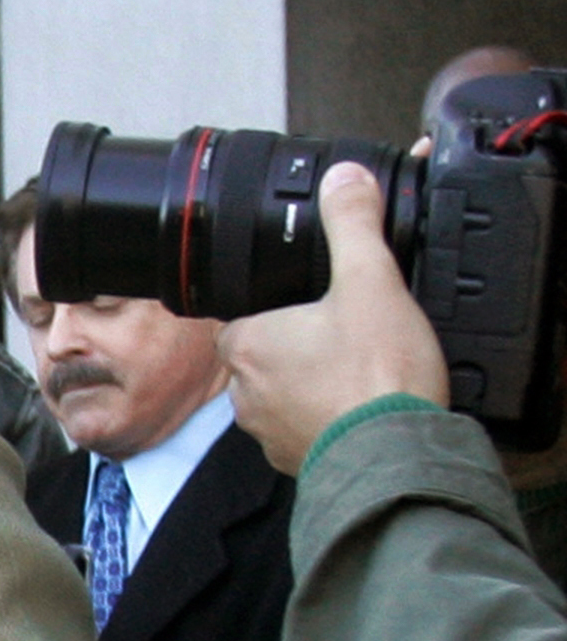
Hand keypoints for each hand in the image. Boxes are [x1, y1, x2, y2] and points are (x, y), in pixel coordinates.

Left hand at [221, 163, 446, 473]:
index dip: (278, 304)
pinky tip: (362, 405)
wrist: (396, 455)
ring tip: (359, 370)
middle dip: (300, 342)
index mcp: (246, 344)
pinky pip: (306, 427)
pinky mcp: (295, 460)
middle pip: (266, 351)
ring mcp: (267, 431)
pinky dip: (329, 415)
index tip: (312, 303)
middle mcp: (244, 392)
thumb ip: (352, 225)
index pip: (244, 313)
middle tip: (348, 335)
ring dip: (314, 381)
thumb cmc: (376, 376)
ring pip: (284, 391)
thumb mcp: (370, 281)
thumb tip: (343, 180)